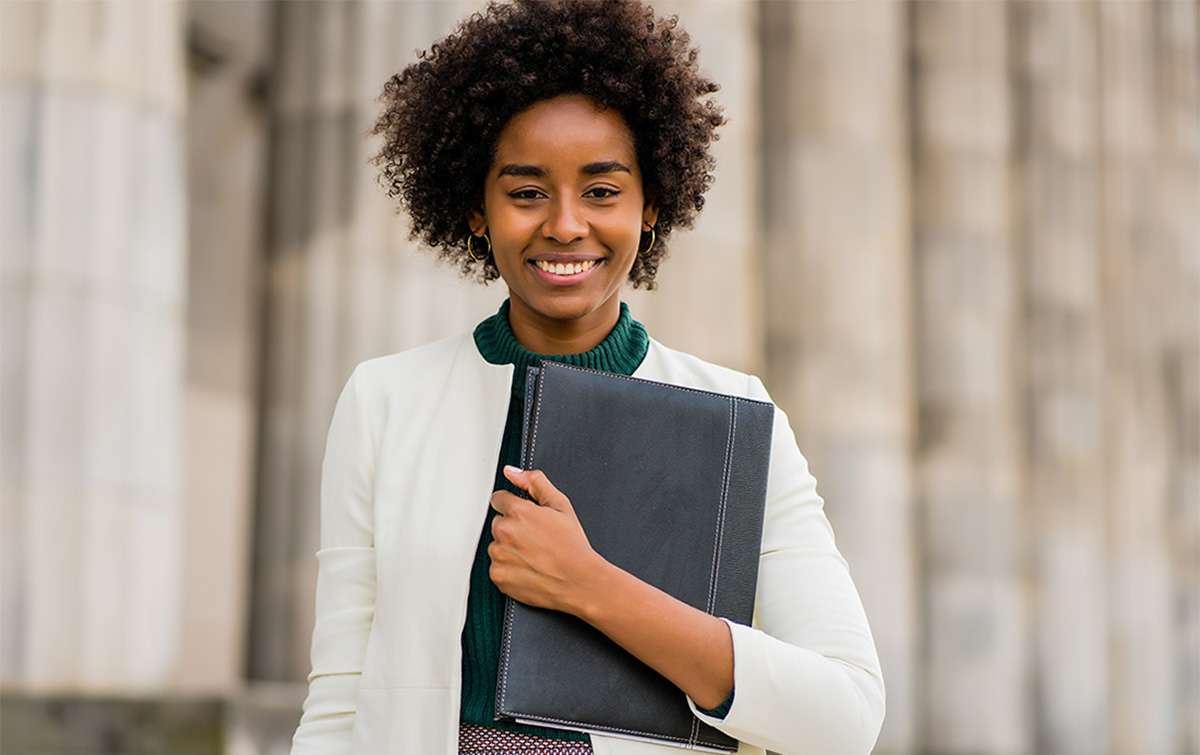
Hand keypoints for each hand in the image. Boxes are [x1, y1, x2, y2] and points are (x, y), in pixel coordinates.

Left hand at [488, 465, 607, 613]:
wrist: (578, 581)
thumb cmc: (572, 546)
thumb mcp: (560, 505)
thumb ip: (534, 482)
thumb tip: (511, 471)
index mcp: (517, 511)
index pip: (498, 499)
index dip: (515, 507)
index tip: (527, 518)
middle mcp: (504, 532)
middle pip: (498, 522)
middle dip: (512, 527)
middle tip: (535, 538)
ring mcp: (499, 555)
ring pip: (496, 545)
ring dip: (509, 547)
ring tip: (533, 554)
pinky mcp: (498, 576)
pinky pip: (496, 566)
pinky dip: (508, 567)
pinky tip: (528, 567)